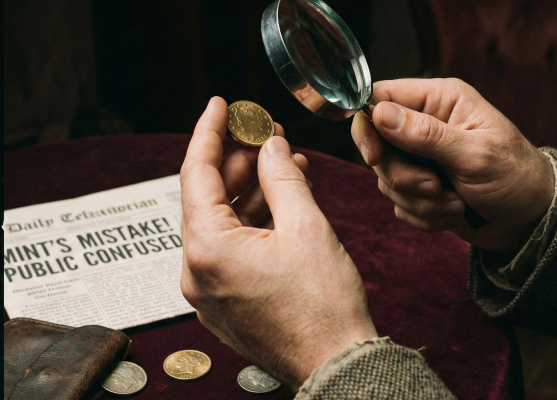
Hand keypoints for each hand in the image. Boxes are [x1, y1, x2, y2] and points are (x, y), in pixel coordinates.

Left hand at [180, 97, 377, 390]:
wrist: (336, 365)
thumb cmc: (324, 306)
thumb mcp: (306, 228)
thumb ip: (281, 177)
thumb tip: (271, 146)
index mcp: (207, 250)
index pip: (196, 173)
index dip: (209, 132)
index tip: (220, 105)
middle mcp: (197, 271)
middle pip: (208, 197)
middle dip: (237, 161)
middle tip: (264, 134)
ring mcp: (209, 290)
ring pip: (222, 223)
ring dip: (249, 191)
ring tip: (282, 162)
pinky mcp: (225, 301)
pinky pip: (231, 248)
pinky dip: (252, 222)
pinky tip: (279, 201)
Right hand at [352, 78, 554, 252]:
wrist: (530, 220)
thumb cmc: (516, 177)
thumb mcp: (475, 154)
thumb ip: (425, 134)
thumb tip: (379, 113)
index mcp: (440, 101)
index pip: (380, 98)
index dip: (368, 126)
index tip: (375, 157)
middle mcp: (424, 125)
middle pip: (377, 146)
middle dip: (403, 176)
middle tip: (435, 187)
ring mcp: (419, 159)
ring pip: (386, 180)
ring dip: (419, 200)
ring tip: (455, 202)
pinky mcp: (418, 188)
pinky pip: (398, 204)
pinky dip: (424, 215)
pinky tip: (452, 212)